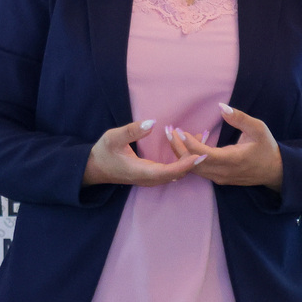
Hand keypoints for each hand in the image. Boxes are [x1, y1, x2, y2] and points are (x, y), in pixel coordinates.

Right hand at [82, 119, 202, 186]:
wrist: (95, 169)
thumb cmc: (103, 153)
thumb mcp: (113, 138)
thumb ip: (132, 131)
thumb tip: (152, 123)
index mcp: (143, 172)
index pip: (170, 171)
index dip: (186, 164)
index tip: (200, 155)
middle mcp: (151, 179)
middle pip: (178, 173)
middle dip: (193, 159)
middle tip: (206, 139)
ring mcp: (152, 179)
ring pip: (177, 173)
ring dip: (190, 159)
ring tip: (202, 141)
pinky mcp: (153, 175)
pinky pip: (173, 170)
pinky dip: (183, 160)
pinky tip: (188, 148)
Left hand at [166, 103, 283, 190]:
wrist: (275, 171)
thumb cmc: (266, 148)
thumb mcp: (259, 129)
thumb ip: (240, 118)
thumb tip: (221, 107)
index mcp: (233, 160)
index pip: (205, 154)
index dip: (190, 144)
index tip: (178, 130)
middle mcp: (223, 172)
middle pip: (193, 163)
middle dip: (178, 147)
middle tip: (167, 130)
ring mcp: (219, 177)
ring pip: (193, 168)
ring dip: (181, 152)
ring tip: (171, 134)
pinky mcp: (218, 179)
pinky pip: (198, 169)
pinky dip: (189, 157)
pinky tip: (189, 141)